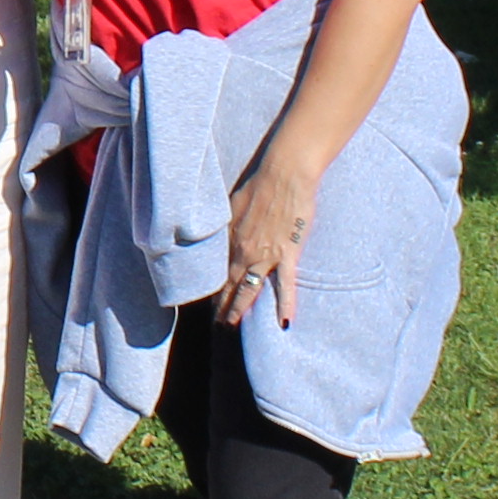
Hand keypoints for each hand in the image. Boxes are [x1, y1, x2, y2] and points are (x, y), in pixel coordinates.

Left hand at [222, 151, 323, 327]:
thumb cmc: (260, 184)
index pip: (218, 270)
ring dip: (240, 308)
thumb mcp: (233, 204)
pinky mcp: (287, 254)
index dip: (214, 287)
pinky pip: (286, 285)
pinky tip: (284, 323)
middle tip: (218, 322)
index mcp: (231, 238)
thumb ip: (228, 226)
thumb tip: (220, 238)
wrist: (284, 174)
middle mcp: (244, 251)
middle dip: (222, 304)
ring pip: (250, 289)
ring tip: (233, 324)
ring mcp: (265, 255)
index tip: (210, 301)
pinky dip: (285, 305)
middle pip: (230, 284)